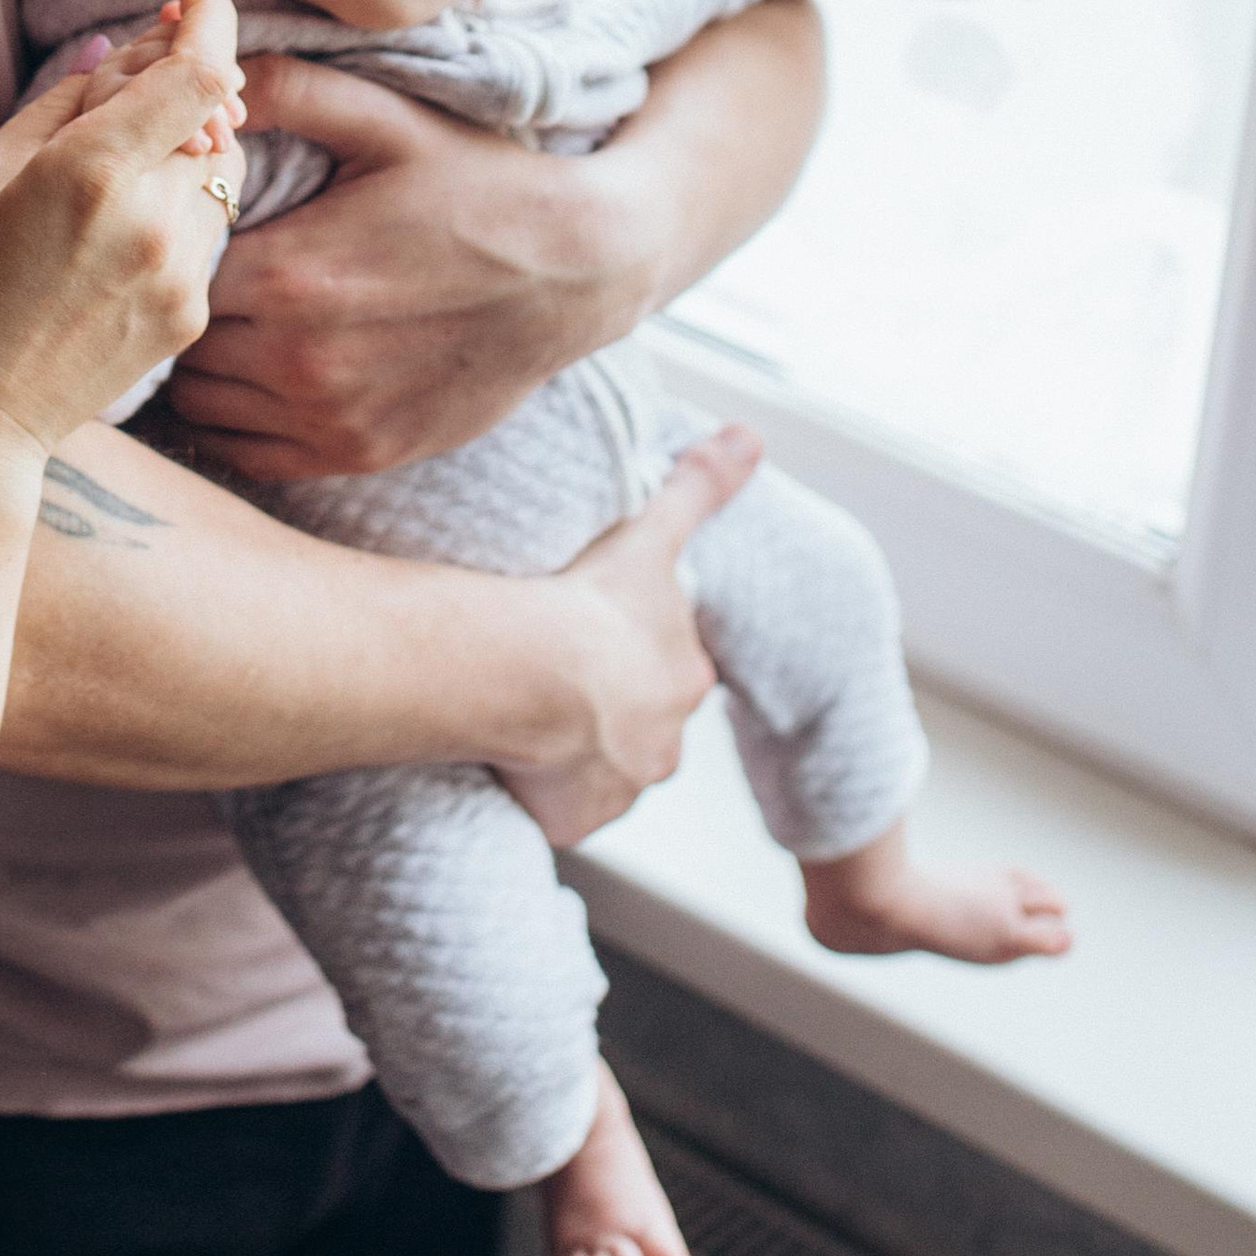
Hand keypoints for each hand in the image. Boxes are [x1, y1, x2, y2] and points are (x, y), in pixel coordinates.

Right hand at [0, 0, 244, 459]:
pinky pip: (205, 229)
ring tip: (101, 182)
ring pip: (217, 170)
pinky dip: (173, 208)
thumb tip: (130, 48)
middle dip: (180, 84)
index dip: (211, 13)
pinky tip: (108, 240)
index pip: (200, 69)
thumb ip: (66, 101)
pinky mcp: (191, 313)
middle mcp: (152, 220)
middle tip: (125, 86)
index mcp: (91, 173)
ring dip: (179, 150)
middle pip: (213, 112)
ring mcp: (180, 273)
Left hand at [166, 57, 660, 480]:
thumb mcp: (385, 120)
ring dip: (206, 362)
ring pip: (203, 402)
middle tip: (208, 268)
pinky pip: (250, 451)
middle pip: (180, 341)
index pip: (172, 271)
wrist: (580, 269)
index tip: (192, 224)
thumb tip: (205, 67)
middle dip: (183, 301)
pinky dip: (240, 416)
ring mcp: (331, 416)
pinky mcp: (359, 453)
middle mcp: (299, 358)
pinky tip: (264, 370)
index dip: (173, 244)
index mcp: (288, 274)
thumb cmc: (476, 184)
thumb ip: (288, 89)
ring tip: (236, 317)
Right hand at [502, 428, 762, 845]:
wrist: (535, 672)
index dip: (638, 658)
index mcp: (683, 680)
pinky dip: (537, 794)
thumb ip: (699, 487)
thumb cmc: (595, 602)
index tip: (602, 642)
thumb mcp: (651, 534)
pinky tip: (507, 762)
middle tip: (556, 679)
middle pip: (639, 729)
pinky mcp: (571, 820)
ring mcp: (617, 788)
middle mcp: (661, 745)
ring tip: (524, 716)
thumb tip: (749, 436)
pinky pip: (556, 810)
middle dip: (608, 713)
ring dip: (570, 753)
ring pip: (599, 772)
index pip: (672, 673)